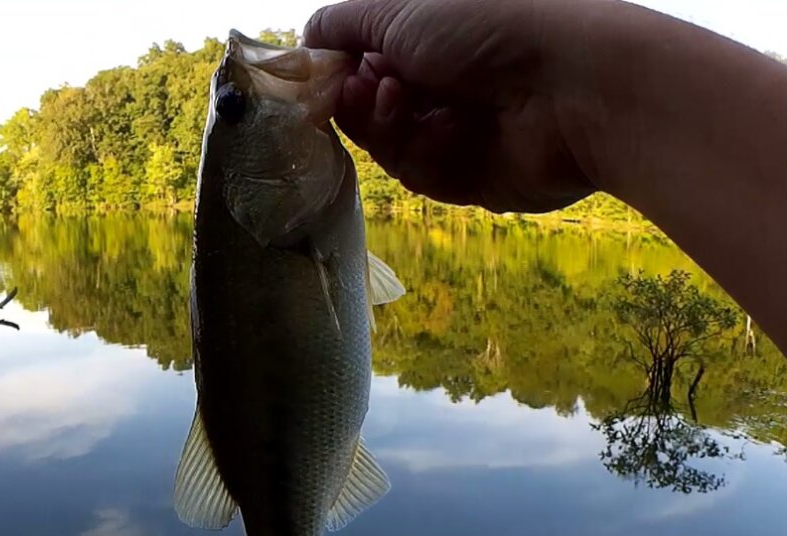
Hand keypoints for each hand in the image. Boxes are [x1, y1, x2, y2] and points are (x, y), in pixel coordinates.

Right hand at [304, 0, 596, 212]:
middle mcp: (438, 84)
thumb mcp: (399, 9)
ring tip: (398, 99)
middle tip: (360, 89)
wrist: (570, 87)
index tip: (316, 76)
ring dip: (383, 123)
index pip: (360, 63)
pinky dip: (423, 151)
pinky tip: (445, 130)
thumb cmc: (487, 27)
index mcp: (426, 38)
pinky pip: (417, 172)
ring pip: (385, 144)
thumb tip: (308, 41)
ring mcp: (451, 132)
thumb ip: (343, 24)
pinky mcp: (465, 176)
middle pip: (365, 109)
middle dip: (355, 100)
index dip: (335, 71)